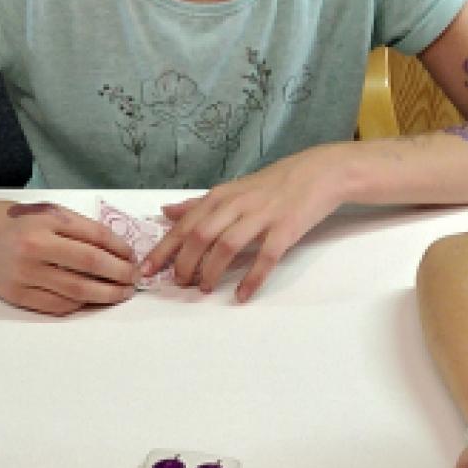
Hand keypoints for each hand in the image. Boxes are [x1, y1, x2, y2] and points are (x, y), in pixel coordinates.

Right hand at [0, 199, 139, 314]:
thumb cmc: (7, 220)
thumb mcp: (43, 212)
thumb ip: (76, 228)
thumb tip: (116, 250)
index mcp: (45, 220)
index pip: (96, 236)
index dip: (121, 249)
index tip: (133, 257)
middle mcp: (34, 247)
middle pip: (91, 264)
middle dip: (120, 274)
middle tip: (135, 279)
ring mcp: (24, 274)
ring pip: (77, 290)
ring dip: (106, 294)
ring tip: (121, 293)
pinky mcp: (15, 295)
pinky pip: (57, 305)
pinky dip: (79, 304)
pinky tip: (91, 300)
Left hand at [143, 146, 349, 302]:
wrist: (320, 173)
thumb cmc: (274, 184)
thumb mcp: (232, 189)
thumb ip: (199, 204)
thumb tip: (165, 211)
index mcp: (222, 196)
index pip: (184, 224)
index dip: (164, 249)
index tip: (147, 270)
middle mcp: (238, 204)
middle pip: (200, 235)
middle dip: (185, 263)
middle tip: (180, 283)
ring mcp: (262, 216)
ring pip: (227, 245)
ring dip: (212, 270)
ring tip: (205, 288)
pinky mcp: (286, 229)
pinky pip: (265, 257)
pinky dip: (252, 278)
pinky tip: (242, 295)